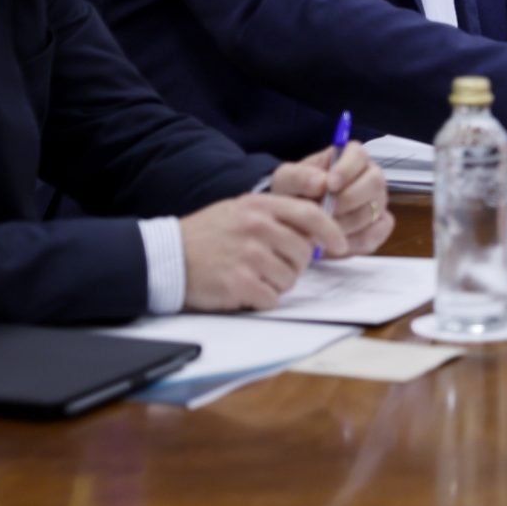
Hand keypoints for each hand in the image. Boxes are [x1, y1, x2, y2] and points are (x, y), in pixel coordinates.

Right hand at [179, 193, 335, 309]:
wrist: (167, 257)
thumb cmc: (207, 235)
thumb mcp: (241, 210)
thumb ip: (277, 215)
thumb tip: (316, 231)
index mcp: (260, 206)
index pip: (310, 214)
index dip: (331, 231)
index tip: (339, 244)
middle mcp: (257, 228)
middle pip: (303, 252)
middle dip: (295, 264)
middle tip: (272, 264)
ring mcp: (249, 256)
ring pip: (290, 278)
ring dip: (277, 283)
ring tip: (253, 275)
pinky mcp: (240, 284)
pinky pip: (272, 298)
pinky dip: (262, 299)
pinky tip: (244, 289)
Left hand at [267, 140, 392, 256]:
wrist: (296, 220)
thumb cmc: (294, 193)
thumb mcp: (285, 180)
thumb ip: (299, 177)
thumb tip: (321, 182)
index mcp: (350, 157)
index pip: (359, 156)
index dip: (348, 170)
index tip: (330, 185)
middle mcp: (369, 177)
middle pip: (375, 183)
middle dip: (348, 200)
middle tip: (326, 212)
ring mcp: (377, 202)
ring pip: (372, 212)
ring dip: (345, 224)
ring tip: (322, 229)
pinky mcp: (379, 227)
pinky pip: (374, 235)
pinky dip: (352, 242)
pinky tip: (333, 242)